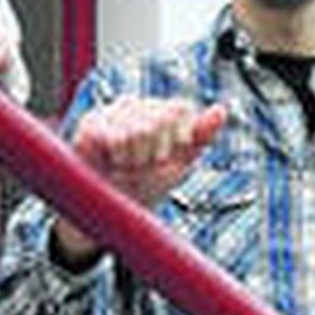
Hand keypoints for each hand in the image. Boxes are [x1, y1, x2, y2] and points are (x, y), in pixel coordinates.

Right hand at [52, 94, 227, 263]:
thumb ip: (200, 136)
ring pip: (140, 129)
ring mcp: (113, 111)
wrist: (109, 210)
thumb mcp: (178, 164)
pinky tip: (110, 161)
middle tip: (142, 166)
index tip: (164, 159)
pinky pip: (116, 137)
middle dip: (155, 152)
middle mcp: (138, 105)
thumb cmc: (144, 185)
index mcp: (160, 111)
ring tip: (125, 165)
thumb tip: (221, 110)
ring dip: (135, 159)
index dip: (176, 140)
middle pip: (162, 118)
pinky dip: (118, 158)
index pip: (180, 110)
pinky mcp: (92, 122)